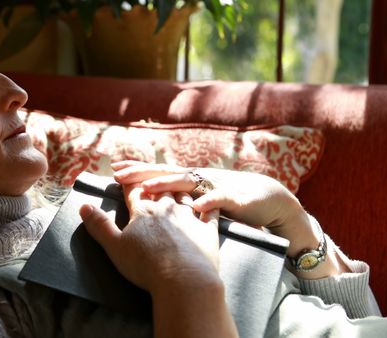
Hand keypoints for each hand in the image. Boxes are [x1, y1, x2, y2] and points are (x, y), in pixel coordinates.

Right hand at [79, 185, 238, 337]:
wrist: (184, 280)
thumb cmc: (146, 266)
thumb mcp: (114, 246)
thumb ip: (99, 225)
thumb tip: (84, 206)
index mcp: (143, 211)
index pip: (134, 190)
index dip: (128, 182)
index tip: (122, 175)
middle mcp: (167, 208)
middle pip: (159, 187)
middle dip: (152, 179)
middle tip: (148, 174)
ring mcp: (189, 217)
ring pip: (183, 194)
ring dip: (178, 188)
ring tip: (175, 184)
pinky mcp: (207, 230)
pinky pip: (210, 211)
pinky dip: (208, 204)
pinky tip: (208, 202)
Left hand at [111, 161, 316, 257]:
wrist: (271, 201)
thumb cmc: (231, 202)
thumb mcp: (202, 198)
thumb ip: (181, 198)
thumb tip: (152, 200)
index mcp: (191, 180)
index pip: (160, 172)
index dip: (138, 170)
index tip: (115, 169)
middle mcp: (201, 179)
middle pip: (167, 172)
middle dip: (142, 172)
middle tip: (118, 173)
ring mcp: (217, 186)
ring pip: (189, 182)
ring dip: (168, 184)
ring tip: (147, 188)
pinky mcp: (237, 199)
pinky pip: (221, 199)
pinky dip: (209, 201)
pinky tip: (196, 206)